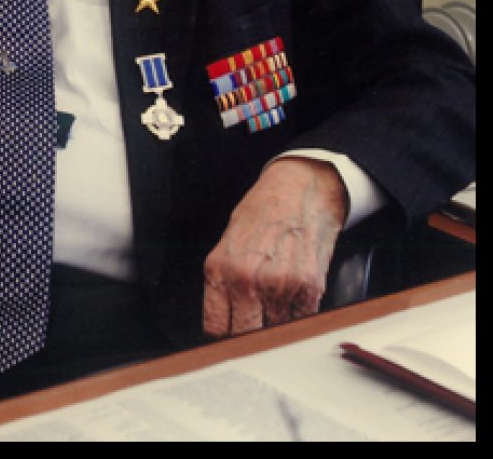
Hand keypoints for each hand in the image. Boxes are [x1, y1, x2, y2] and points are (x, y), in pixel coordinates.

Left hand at [202, 158, 345, 337]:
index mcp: (219, 269)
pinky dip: (301, 313)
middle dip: (252, 334)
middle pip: (244, 336)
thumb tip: (224, 319)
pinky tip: (296, 290)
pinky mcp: (308, 287)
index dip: (225, 336)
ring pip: (276, 331)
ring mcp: (277, 286)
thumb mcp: (229, 241)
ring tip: (279, 295)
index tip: (232, 337)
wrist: (300, 187)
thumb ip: (224, 280)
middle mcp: (246, 280)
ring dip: (279, 322)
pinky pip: (302, 320)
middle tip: (259, 322)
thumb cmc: (264, 210)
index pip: (216, 328)